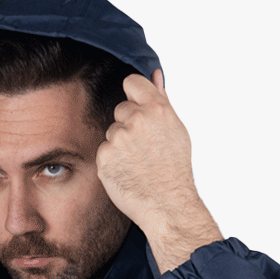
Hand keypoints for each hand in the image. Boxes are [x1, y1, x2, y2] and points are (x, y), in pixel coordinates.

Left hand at [96, 70, 221, 271]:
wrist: (166, 204)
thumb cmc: (174, 169)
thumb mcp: (176, 129)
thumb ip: (161, 100)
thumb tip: (155, 74)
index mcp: (157, 108)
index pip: (131, 82)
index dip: (133, 96)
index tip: (137, 109)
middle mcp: (137, 120)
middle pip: (120, 109)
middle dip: (128, 125)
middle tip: (143, 148)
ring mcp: (118, 139)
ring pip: (111, 132)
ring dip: (119, 144)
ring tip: (136, 163)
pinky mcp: (104, 157)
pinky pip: (103, 151)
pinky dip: (111, 161)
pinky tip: (126, 172)